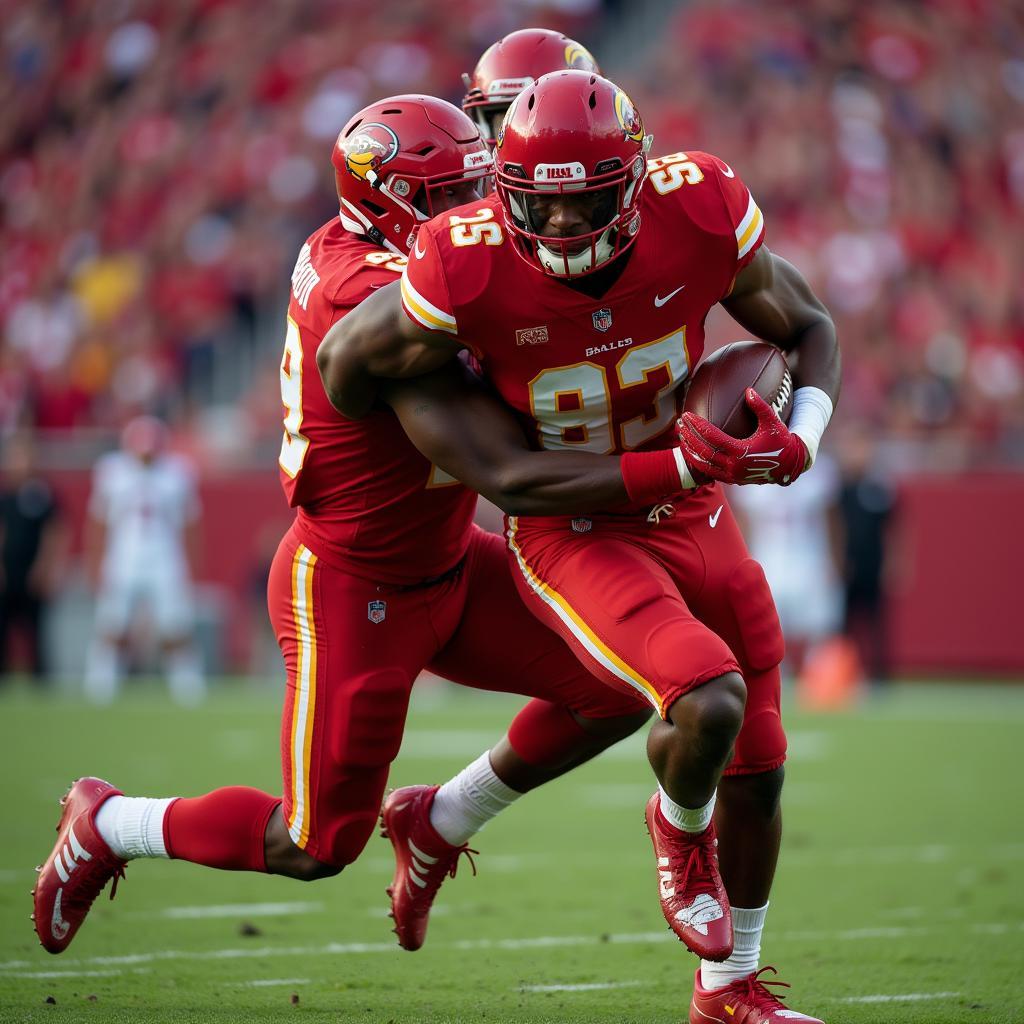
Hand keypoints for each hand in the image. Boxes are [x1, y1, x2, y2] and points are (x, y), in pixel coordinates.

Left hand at [677, 388, 808, 485]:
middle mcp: (734, 466)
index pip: (712, 437)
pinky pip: (710, 472)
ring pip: (703, 465)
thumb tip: (748, 390)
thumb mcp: (773, 423)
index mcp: (741, 451)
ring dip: (690, 452)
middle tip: (680, 424)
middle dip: (689, 437)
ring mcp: (732, 475)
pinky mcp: (732, 480)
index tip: (687, 415)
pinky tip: (692, 453)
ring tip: (681, 438)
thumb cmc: (781, 441)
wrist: (789, 466)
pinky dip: (699, 463)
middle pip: (703, 451)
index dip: (698, 425)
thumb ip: (760, 406)